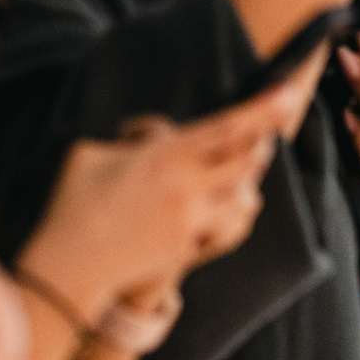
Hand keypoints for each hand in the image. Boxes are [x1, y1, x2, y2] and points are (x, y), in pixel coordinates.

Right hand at [19, 82, 299, 318]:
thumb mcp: (90, 151)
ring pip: (245, 197)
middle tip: (271, 129)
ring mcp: (190, 221)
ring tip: (246, 169)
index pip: (226, 128)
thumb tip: (152, 134)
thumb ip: (130, 137)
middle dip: (262, 141)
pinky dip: (232, 214)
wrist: (70, 266)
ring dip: (247, 183)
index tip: (288, 92)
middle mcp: (186, 187)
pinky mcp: (188, 247)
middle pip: (247, 159)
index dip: (261, 109)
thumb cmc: (72, 204)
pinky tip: (227, 207)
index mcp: (163, 157)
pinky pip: (228, 226)